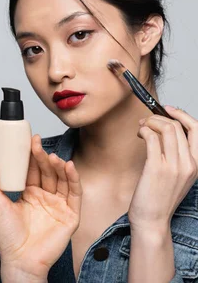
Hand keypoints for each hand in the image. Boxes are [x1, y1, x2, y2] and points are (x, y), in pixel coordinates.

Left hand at [0, 134, 81, 280]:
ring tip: (51, 156)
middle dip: (42, 156)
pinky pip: (74, 193)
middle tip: (36, 143)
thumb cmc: (8, 236)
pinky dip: (73, 179)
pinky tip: (68, 166)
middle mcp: (45, 197)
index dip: (30, 155)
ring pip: (61, 179)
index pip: (32, 169)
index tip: (27, 139)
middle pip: (47, 172)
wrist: (20, 260)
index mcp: (29, 193)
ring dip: (58, 166)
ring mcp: (58, 205)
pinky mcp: (70, 215)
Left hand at [128, 108, 197, 231]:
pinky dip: (144, 130)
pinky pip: (152, 137)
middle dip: (159, 117)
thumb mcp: (177, 175)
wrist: (152, 220)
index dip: (182, 115)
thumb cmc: (160, 196)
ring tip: (141, 128)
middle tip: (146, 121)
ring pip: (166, 128)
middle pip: (178, 126)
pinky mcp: (156, 167)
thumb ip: (177, 154)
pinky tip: (139, 134)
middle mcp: (190, 164)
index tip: (168, 109)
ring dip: (149, 122)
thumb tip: (166, 129)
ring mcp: (174, 165)